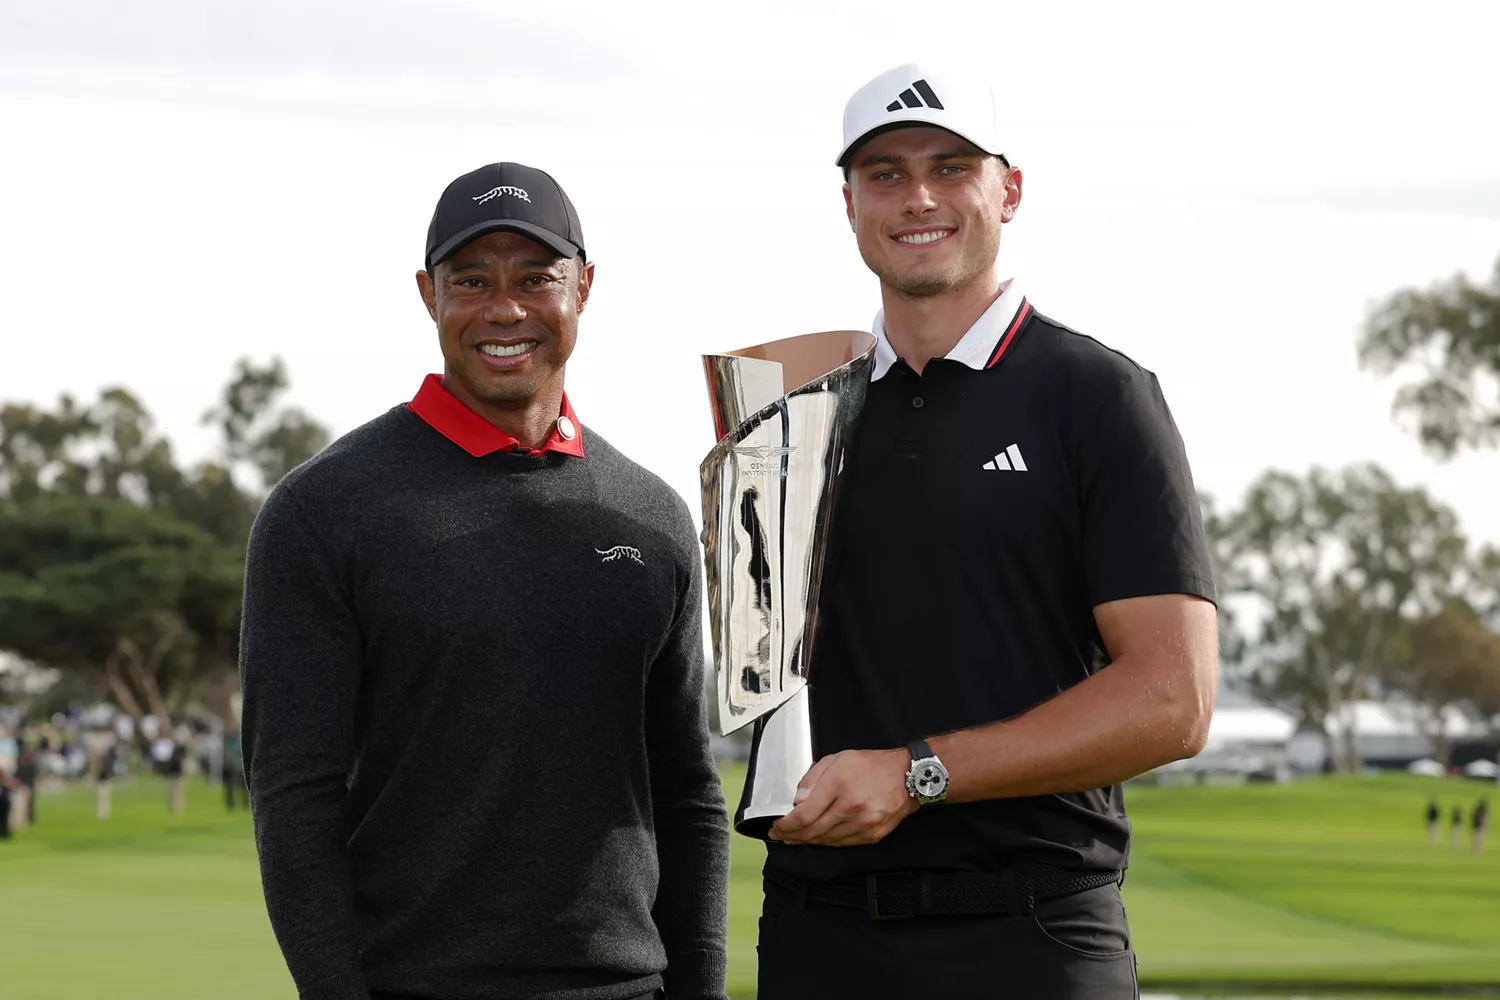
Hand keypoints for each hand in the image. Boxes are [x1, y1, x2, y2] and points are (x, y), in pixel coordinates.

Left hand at [767, 749, 916, 846]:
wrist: (907, 776)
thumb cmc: (872, 765)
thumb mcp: (837, 759)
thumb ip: (812, 779)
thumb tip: (797, 801)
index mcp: (838, 785)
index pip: (803, 816)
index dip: (785, 826)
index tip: (776, 827)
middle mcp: (850, 807)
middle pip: (812, 832)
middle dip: (792, 836)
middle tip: (782, 835)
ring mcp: (862, 824)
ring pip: (826, 841)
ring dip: (808, 841)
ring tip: (797, 837)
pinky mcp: (872, 835)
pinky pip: (842, 844)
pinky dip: (827, 842)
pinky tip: (819, 837)